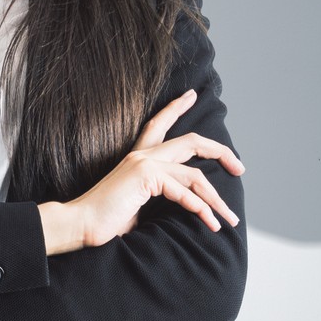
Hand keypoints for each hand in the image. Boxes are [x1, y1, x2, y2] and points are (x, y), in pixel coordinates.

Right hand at [64, 89, 243, 249]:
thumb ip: (156, 196)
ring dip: (216, 200)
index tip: (191, 96)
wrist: (80, 224)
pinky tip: (210, 224)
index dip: (176, 108)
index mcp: (138, 157)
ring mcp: (144, 162)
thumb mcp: (137, 204)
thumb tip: (182, 204)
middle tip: (240, 167)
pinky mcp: (145, 176)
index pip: (158, 124)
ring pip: (195, 175)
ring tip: (229, 219)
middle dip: (221, 152)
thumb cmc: (105, 219)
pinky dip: (201, 209)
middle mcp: (143, 154)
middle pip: (192, 141)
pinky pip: (184, 192)